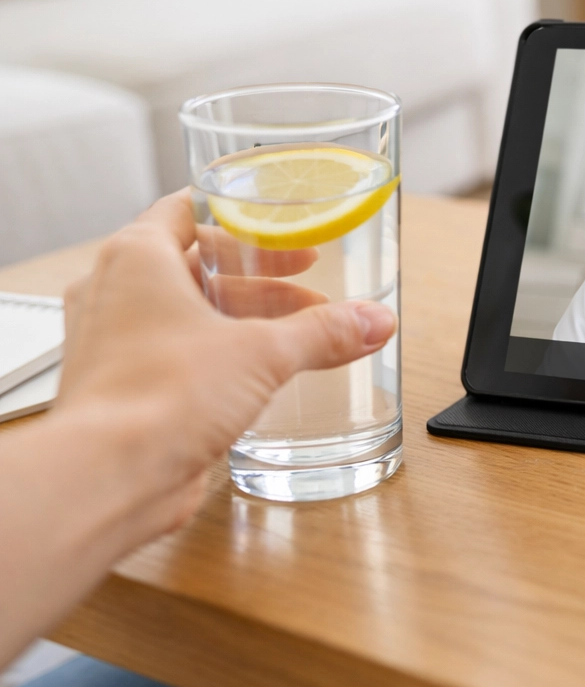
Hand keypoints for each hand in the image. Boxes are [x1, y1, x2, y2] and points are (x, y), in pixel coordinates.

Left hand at [57, 190, 395, 538]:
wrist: (108, 476)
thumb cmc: (159, 395)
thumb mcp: (263, 353)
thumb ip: (323, 333)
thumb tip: (373, 321)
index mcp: (136, 258)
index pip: (184, 210)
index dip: (236, 213)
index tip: (277, 221)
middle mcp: (112, 292)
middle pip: (195, 264)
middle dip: (257, 274)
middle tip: (305, 277)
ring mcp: (110, 342)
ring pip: (185, 312)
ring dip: (242, 317)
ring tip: (297, 331)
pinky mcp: (120, 387)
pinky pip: (174, 354)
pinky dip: (217, 354)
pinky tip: (258, 374)